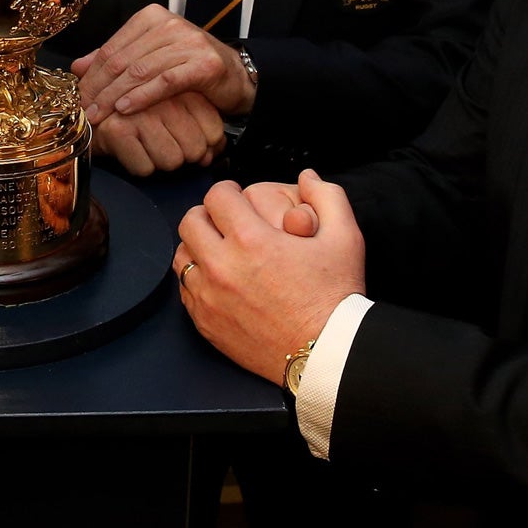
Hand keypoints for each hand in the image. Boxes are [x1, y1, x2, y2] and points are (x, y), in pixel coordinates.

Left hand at [71, 5, 255, 123]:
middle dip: (99, 89)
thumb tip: (77, 67)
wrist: (235, 77)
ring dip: (114, 96)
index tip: (77, 98)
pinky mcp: (203, 63)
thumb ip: (116, 59)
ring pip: (140, 71)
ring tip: (99, 115)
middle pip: (122, 60)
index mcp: (151, 17)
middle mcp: (169, 24)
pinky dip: (142, 97)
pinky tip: (125, 110)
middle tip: (84, 111)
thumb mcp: (149, 58)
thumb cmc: (188, 68)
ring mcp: (188, 42)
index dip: (91, 76)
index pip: (112, 47)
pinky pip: (165, 81)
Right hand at [90, 93, 226, 175]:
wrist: (88, 107)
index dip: (205, 146)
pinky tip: (132, 151)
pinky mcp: (118, 129)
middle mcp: (162, 97)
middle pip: (195, 150)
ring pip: (172, 161)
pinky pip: (145, 168)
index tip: (192, 143)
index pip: (213, 131)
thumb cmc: (138, 110)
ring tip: (148, 147)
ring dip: (161, 162)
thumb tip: (214, 154)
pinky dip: (140, 166)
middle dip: (184, 156)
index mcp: (180, 86)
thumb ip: (199, 125)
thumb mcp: (173, 107)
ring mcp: (139, 112)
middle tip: (168, 147)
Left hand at [173, 170, 364, 383]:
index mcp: (251, 240)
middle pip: (190, 222)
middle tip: (225, 221)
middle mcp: (222, 267)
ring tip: (219, 249)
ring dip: (198, 246)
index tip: (236, 197)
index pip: (216, 196)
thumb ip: (327, 196)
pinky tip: (219, 279)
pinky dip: (197, 278)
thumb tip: (307, 176)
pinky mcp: (205, 322)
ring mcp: (209, 297)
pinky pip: (185, 289)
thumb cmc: (334, 296)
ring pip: (182, 255)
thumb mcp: (345, 237)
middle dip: (208, 214)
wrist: (325, 352)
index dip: (228, 190)